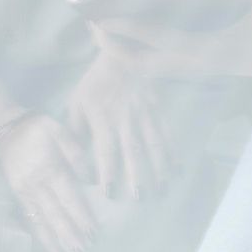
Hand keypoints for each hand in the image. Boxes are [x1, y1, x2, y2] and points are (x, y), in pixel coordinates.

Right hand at [0, 112, 96, 251]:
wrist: (3, 129)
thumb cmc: (37, 127)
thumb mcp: (59, 130)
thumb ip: (75, 152)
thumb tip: (89, 178)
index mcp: (49, 168)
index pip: (68, 197)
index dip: (80, 215)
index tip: (93, 232)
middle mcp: (35, 185)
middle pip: (55, 215)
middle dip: (69, 236)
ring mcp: (24, 193)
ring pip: (41, 222)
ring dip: (54, 242)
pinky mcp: (17, 196)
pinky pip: (29, 220)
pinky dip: (39, 236)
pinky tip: (48, 248)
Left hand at [65, 42, 171, 200]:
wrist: (121, 54)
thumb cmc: (94, 82)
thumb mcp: (76, 103)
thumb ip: (75, 131)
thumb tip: (74, 158)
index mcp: (103, 117)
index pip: (105, 149)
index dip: (107, 171)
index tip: (108, 193)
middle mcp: (126, 118)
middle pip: (133, 150)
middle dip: (137, 175)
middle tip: (140, 197)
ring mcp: (145, 113)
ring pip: (154, 143)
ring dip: (159, 167)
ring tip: (163, 188)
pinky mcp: (157, 109)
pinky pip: (166, 132)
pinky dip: (173, 151)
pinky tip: (178, 168)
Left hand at [99, 0, 251, 78]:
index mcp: (207, 51)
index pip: (159, 40)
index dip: (129, 29)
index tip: (103, 20)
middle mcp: (192, 64)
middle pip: (140, 62)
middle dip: (112, 46)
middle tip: (91, 24)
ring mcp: (188, 70)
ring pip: (142, 67)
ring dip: (119, 52)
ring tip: (99, 29)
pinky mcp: (187, 68)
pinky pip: (150, 65)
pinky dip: (131, 53)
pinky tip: (122, 38)